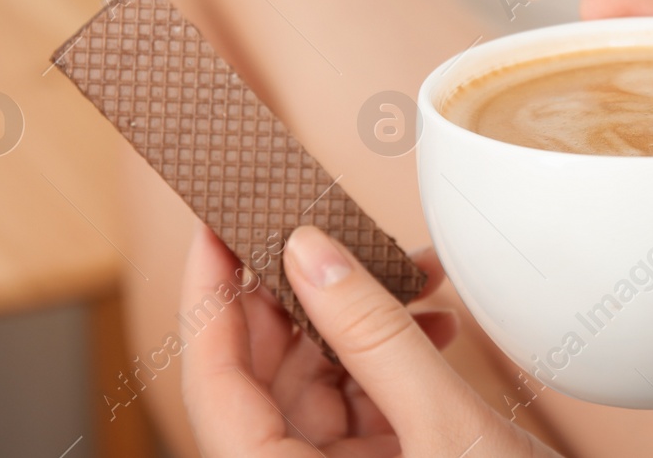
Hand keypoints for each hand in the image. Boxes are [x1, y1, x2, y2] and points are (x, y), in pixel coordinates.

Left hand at [180, 224, 561, 457]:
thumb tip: (309, 253)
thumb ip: (374, 336)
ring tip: (410, 272)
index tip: (213, 225)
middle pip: (265, 378)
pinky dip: (391, 356)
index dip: (207, 299)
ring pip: (317, 384)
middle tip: (326, 225)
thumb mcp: (444, 427)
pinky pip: (362, 404)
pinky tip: (433, 321)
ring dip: (359, 320)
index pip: (214, 384)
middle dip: (301, 296)